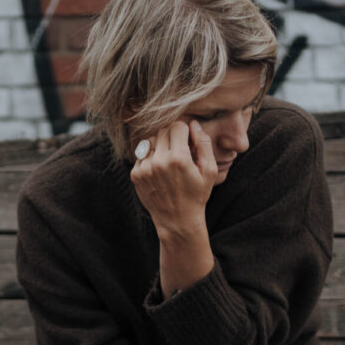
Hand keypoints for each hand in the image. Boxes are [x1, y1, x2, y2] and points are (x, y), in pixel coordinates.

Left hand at [130, 120, 219, 236]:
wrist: (177, 220)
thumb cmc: (197, 195)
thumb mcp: (209, 171)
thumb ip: (203, 144)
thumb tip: (194, 124)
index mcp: (178, 158)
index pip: (177, 126)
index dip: (185, 131)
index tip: (188, 142)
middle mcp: (159, 161)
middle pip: (163, 131)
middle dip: (173, 137)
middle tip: (180, 152)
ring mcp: (144, 168)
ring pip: (150, 140)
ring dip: (160, 145)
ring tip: (169, 160)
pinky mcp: (135, 174)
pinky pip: (141, 154)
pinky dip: (150, 157)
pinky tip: (159, 170)